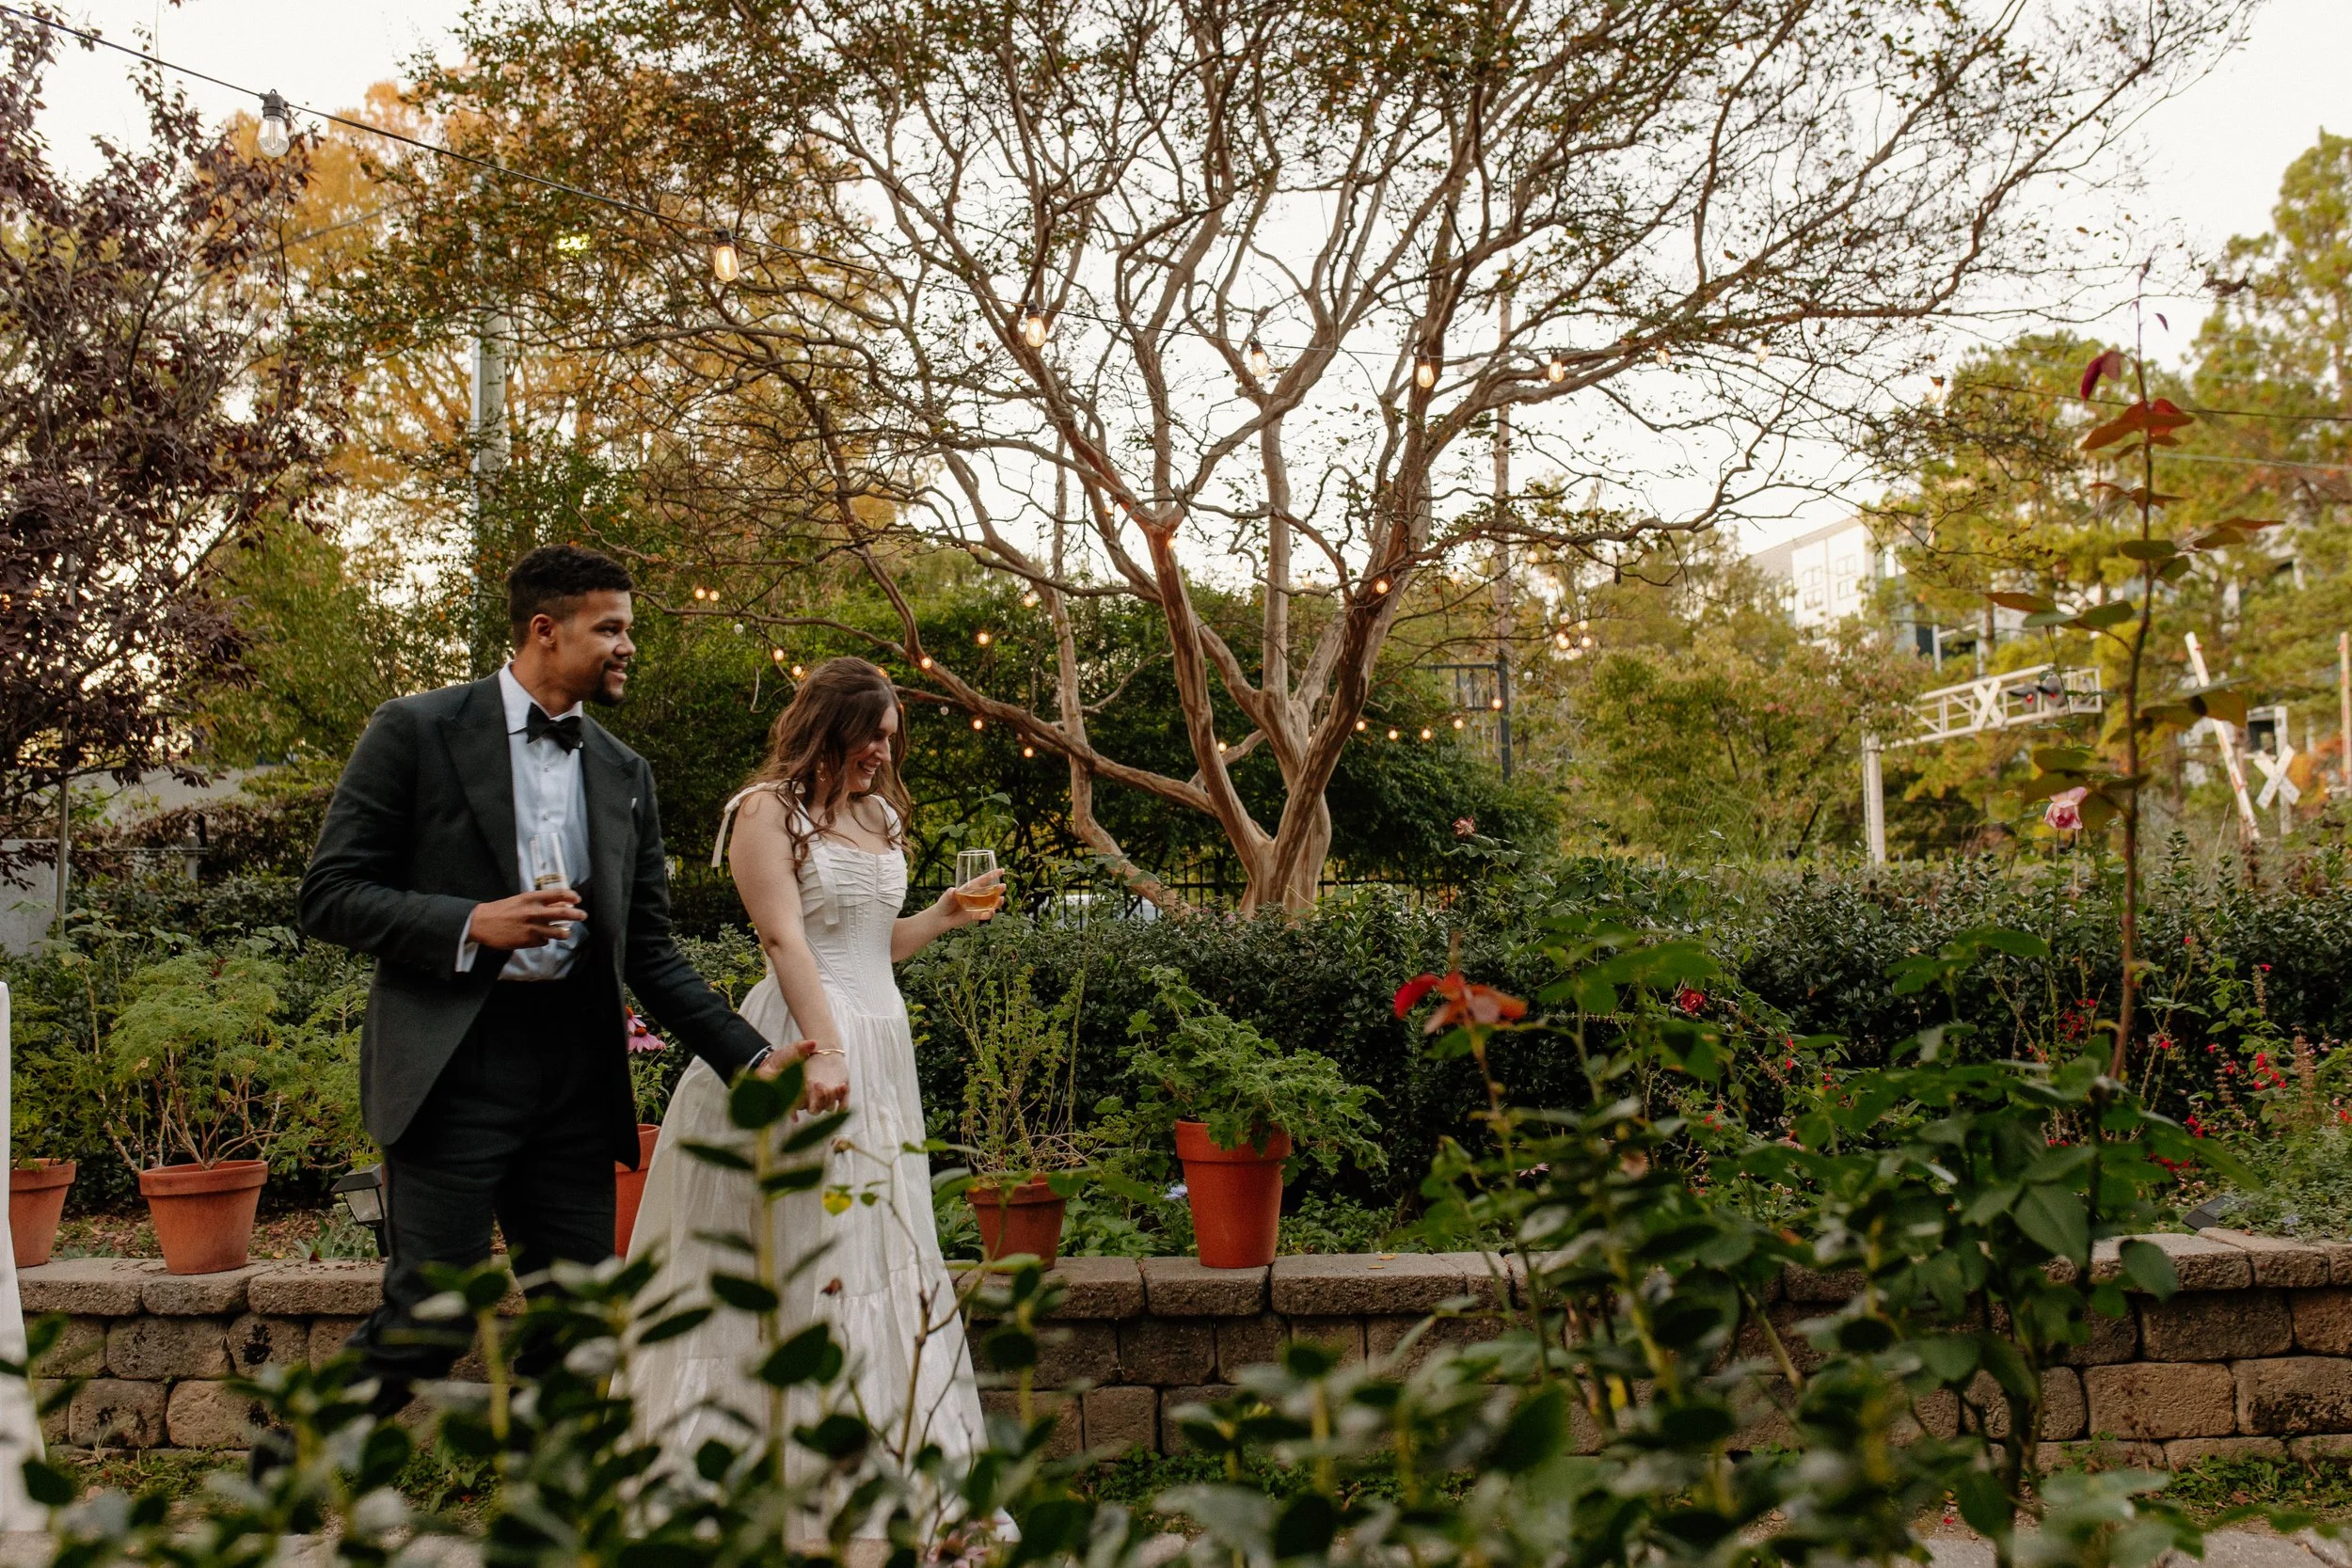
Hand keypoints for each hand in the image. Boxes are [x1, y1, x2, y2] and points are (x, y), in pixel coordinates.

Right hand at [468, 888, 584, 949]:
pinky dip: (545, 939)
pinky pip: (544, 941)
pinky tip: (541, 938)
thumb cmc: (501, 909)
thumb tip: (560, 904)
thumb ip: (539, 902)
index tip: (577, 899)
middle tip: (583, 915)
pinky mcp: (528, 941)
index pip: (558, 894)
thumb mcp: (520, 900)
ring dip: (565, 932)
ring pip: (558, 932)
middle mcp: (535, 912)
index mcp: (532, 898)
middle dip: (577, 914)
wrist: (482, 923)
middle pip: (564, 913)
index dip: (571, 896)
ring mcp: (533, 928)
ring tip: (566, 932)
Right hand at [793, 1039, 849, 1112]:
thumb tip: (811, 1043)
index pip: (797, 1106)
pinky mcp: (840, 1096)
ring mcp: (827, 1100)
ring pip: (828, 1108)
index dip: (801, 1100)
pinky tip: (843, 1085)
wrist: (826, 1055)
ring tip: (834, 1084)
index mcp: (800, 1093)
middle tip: (819, 1084)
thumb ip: (801, 1048)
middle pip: (814, 1111)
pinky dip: (843, 1102)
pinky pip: (842, 1107)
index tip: (806, 1085)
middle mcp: (813, 1100)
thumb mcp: (800, 1050)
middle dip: (818, 1100)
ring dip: (831, 1098)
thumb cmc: (810, 1055)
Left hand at [939, 868, 1003, 927]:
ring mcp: (976, 906)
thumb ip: (950, 894)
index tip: (1002, 870)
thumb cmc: (943, 904)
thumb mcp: (946, 897)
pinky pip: (984, 915)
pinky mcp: (975, 916)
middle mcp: (975, 897)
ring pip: (990, 904)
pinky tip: (991, 912)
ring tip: (1001, 900)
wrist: (941, 918)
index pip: (983, 880)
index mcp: (969, 888)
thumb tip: (953, 890)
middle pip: (989, 892)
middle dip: (997, 889)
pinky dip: (989, 914)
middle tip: (1003, 886)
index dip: (992, 875)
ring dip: (997, 902)